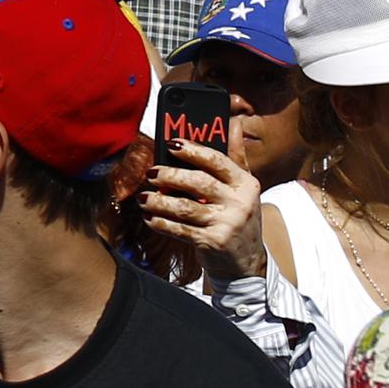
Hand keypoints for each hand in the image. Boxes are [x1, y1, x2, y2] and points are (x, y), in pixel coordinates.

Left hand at [133, 141, 267, 281]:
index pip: (217, 160)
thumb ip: (236, 157)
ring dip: (159, 201)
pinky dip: (161, 223)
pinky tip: (150, 218)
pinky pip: (180, 229)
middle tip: (151, 173)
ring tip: (143, 198)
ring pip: (185, 207)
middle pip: (198, 182)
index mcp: (246, 184)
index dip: (192, 150)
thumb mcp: (244, 189)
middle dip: (170, 175)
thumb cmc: (239, 220)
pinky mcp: (213, 242)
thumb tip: (234, 123)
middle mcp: (240, 203)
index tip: (171, 144)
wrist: (245, 264)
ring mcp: (227, 224)